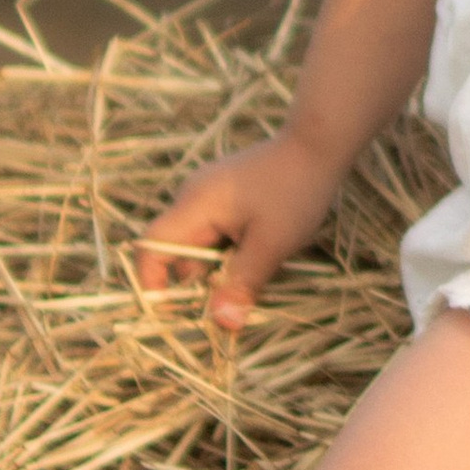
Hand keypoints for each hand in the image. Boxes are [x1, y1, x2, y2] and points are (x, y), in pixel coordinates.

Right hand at [137, 133, 343, 329]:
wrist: (319, 145)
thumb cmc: (295, 190)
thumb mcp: (271, 244)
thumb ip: (243, 283)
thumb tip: (223, 325)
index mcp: (194, 205)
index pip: (151, 247)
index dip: (153, 282)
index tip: (173, 313)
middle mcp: (193, 198)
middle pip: (178, 251)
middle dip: (200, 280)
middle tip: (234, 299)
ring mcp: (208, 195)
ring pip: (201, 245)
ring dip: (221, 266)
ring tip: (258, 267)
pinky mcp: (226, 196)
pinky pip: (217, 233)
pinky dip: (232, 250)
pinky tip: (261, 250)